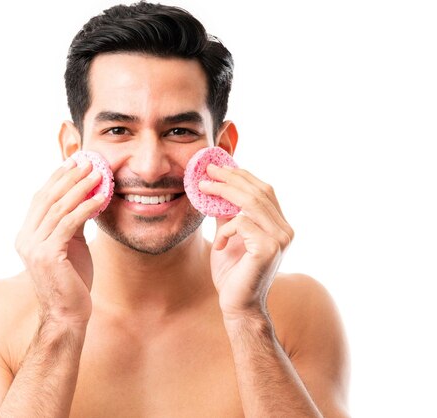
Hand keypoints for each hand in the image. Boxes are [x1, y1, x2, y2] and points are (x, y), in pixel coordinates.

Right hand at [15, 157, 104, 327]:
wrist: (68, 314)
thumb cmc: (72, 281)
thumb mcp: (70, 245)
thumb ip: (71, 223)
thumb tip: (85, 195)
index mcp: (27, 235)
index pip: (41, 198)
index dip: (57, 178)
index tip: (75, 162)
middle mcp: (25, 239)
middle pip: (47, 198)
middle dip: (69, 177)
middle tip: (89, 162)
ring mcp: (34, 247)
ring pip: (58, 208)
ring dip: (80, 188)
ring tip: (98, 174)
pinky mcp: (48, 255)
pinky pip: (69, 224)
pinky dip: (86, 208)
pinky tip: (100, 198)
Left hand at [199, 164, 293, 321]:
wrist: (237, 305)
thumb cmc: (233, 272)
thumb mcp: (228, 235)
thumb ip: (227, 213)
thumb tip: (215, 188)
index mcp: (279, 225)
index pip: (264, 190)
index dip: (241, 175)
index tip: (218, 166)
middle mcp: (285, 230)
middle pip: (259, 192)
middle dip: (230, 177)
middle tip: (207, 169)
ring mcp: (280, 239)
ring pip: (251, 203)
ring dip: (224, 192)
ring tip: (203, 187)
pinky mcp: (268, 249)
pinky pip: (242, 223)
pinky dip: (225, 228)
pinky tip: (220, 243)